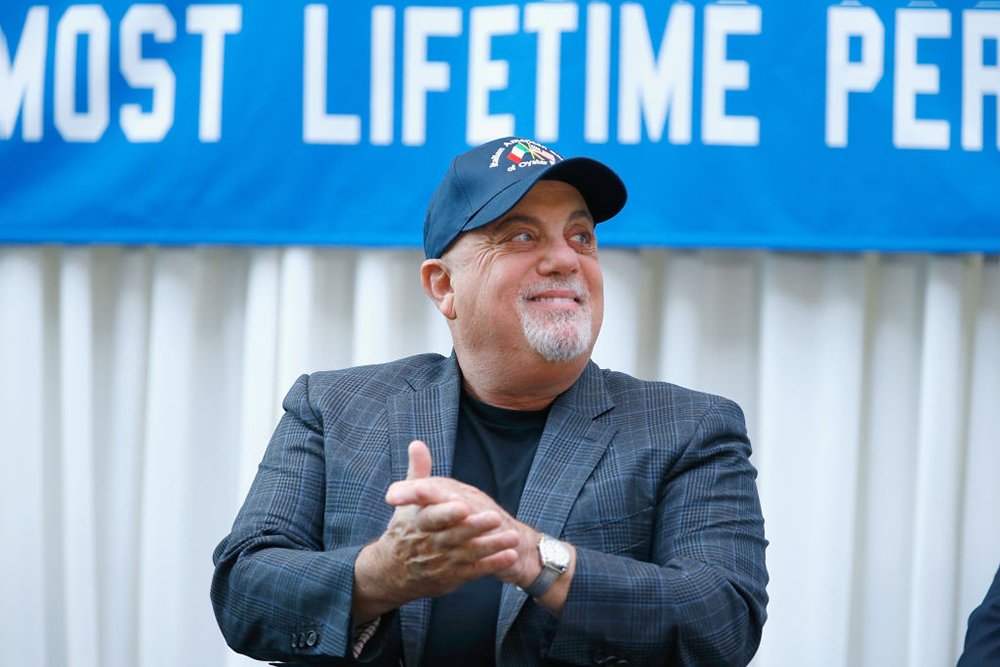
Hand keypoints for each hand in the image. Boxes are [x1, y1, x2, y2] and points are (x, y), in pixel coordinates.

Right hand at [384, 441, 542, 588]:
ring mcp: (443, 561)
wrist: (394, 571)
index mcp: (419, 522)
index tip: (463, 504)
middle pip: (455, 535)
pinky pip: (476, 570)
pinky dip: (493, 564)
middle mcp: (431, 543)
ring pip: (469, 553)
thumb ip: (418, 473)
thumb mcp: (407, 502)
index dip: (447, 512)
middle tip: (496, 517)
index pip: (432, 517)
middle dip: (475, 527)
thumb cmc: (405, 528)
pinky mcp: (454, 576)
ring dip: (491, 546)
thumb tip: (417, 443)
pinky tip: (510, 556)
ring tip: (512, 536)